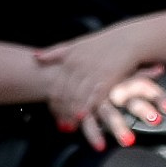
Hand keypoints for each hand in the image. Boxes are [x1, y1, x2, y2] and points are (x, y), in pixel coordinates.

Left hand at [34, 27, 165, 134]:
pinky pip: (93, 98)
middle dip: (62, 112)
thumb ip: (56, 52)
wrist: (129, 40)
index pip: (56, 86)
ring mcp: (92, 73)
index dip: (53, 103)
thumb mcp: (77, 44)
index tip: (53, 114)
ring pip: (76, 99)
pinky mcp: (106, 80)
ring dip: (72, 115)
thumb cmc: (103, 43)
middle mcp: (78, 66)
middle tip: (61, 125)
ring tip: (70, 126)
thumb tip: (36, 57)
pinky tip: (82, 118)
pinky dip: (86, 110)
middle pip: (64, 95)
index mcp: (69, 59)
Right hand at [80, 72, 165, 151]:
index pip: (143, 85)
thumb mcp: (117, 67)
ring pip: (109, 114)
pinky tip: (101, 147)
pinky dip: (94, 135)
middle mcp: (110, 90)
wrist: (61, 69)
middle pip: (129, 100)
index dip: (158, 97)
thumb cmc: (94, 70)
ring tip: (130, 142)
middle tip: (156, 121)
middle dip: (142, 111)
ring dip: (119, 128)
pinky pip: (88, 124)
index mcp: (121, 79)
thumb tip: (162, 68)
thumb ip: (140, 70)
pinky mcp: (81, 111)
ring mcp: (95, 101)